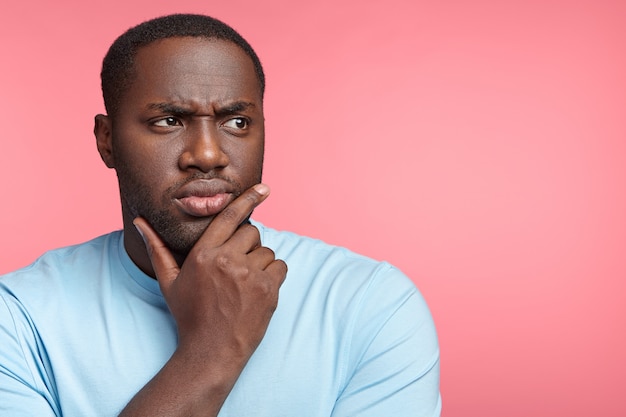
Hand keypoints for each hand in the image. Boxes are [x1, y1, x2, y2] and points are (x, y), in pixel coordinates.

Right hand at [133, 183, 287, 369]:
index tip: (264, 189)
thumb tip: (139, 221)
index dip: (248, 199)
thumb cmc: (189, 315)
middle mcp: (227, 260)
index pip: (229, 216)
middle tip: (237, 267)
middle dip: (247, 245)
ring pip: (267, 250)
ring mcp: (249, 274)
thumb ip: (157, 248)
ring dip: (260, 262)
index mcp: (203, 254)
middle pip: (251, 232)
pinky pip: (279, 266)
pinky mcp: (268, 288)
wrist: (212, 351)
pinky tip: (257, 290)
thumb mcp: (169, 281)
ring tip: (244, 284)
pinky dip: (273, 275)